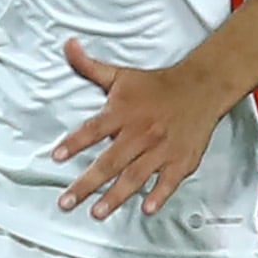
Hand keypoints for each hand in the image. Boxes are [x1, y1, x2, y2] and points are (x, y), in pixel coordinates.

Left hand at [53, 41, 233, 218]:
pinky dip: (159, 195)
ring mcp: (162, 149)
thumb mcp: (121, 75)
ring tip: (96, 213)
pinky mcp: (181, 160)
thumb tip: (67, 45)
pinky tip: (146, 209)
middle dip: (87, 184)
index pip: (93, 129)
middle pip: (110, 161)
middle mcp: (140, 133)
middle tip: (66, 202)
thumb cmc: (156, 85)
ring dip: (115, 196)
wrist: (201, 87)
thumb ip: (89, 66)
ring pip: (135, 176)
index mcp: (123, 113)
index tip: (56, 157)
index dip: (74, 142)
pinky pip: (169, 181)